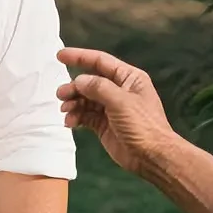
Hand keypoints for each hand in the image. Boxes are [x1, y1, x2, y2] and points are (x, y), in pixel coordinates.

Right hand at [57, 47, 173, 174]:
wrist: (152, 157)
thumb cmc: (143, 125)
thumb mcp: (121, 102)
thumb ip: (98, 87)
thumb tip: (78, 80)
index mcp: (128, 78)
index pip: (100, 61)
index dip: (80, 57)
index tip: (60, 56)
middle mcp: (118, 90)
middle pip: (89, 81)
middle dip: (74, 87)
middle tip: (61, 95)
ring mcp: (110, 108)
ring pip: (85, 99)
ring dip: (73, 103)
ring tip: (65, 111)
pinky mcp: (103, 124)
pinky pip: (85, 115)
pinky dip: (76, 117)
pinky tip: (71, 122)